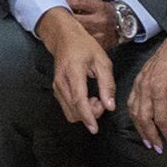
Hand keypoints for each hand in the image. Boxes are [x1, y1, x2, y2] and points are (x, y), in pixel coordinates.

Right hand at [35, 3, 119, 129]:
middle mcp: (61, 82)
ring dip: (85, 112)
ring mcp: (56, 87)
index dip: (87, 116)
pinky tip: (88, 98)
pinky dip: (79, 109)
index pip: (79, 100)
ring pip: (70, 112)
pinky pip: (67, 107)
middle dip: (90, 113)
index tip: (94, 128)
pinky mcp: (56, 90)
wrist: (64, 37)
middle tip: (102, 101)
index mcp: (73, 72)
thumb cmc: (84, 46)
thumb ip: (107, 84)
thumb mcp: (102, 61)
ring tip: (96, 98)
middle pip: (74, 110)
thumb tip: (110, 106)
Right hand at [125, 25, 166, 151]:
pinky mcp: (137, 82)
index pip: (161, 118)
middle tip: (158, 148)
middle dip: (151, 136)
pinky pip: (131, 102)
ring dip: (141, 129)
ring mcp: (139, 85)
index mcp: (159, 89)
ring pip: (135, 112)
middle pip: (144, 118)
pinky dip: (134, 116)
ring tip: (148, 141)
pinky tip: (139, 123)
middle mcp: (145, 88)